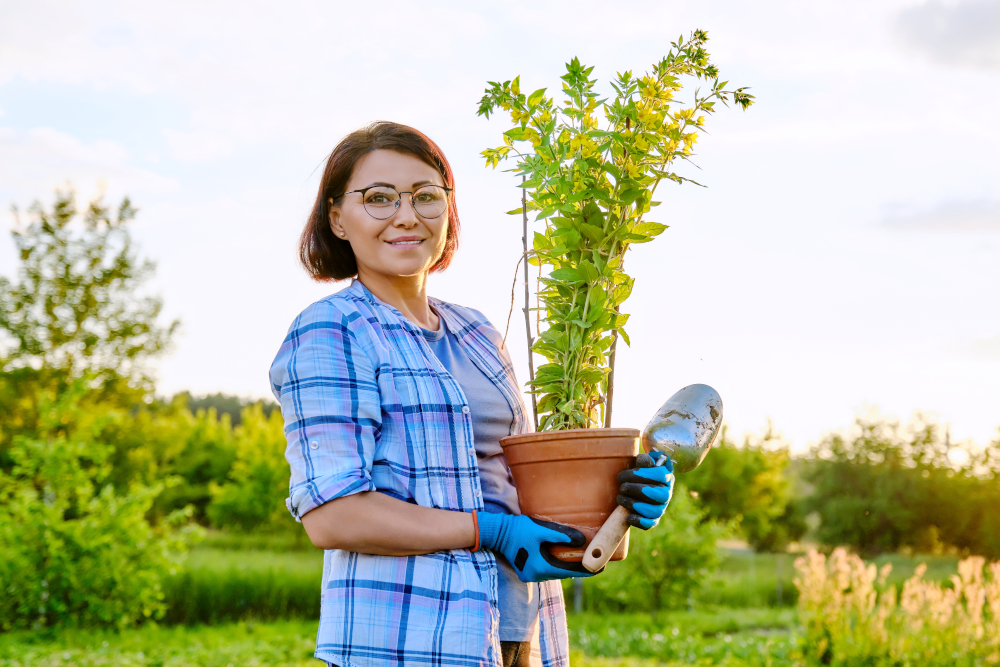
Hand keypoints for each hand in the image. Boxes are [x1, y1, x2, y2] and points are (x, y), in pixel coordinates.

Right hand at [477, 512, 594, 581]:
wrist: (496, 532)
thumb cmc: (518, 529)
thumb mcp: (541, 530)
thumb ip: (561, 535)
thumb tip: (582, 540)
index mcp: (541, 568)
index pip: (569, 572)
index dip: (586, 570)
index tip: (600, 568)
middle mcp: (536, 575)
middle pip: (563, 573)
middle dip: (578, 568)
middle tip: (594, 561)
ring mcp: (530, 575)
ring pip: (555, 572)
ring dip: (567, 567)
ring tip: (582, 560)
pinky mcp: (526, 570)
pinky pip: (547, 570)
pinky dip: (557, 565)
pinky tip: (564, 558)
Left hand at [616, 451, 674, 529]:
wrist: (640, 484)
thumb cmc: (640, 470)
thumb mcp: (642, 462)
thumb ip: (644, 460)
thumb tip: (645, 460)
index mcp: (666, 477)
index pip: (660, 475)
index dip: (641, 474)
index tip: (623, 475)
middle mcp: (667, 493)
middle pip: (659, 494)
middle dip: (636, 490)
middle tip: (622, 487)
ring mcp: (662, 507)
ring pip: (654, 510)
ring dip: (634, 505)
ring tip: (620, 498)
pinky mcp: (654, 518)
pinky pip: (651, 524)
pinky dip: (640, 522)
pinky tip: (628, 516)